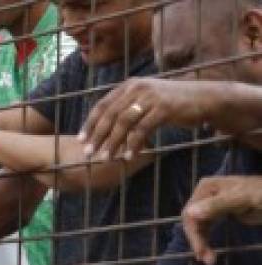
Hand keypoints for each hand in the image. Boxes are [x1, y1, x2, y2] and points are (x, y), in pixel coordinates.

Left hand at [79, 78, 211, 160]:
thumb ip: (126, 112)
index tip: (80, 141)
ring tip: (105, 159)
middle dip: (97, 136)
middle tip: (88, 154)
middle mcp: (138, 88)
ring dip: (113, 143)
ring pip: (124, 122)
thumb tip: (105, 133)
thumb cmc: (171, 104)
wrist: (204, 98)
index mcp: (130, 86)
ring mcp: (151, 96)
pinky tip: (128, 157)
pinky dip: (133, 145)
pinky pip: (143, 129)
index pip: (102, 105)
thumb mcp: (145, 103)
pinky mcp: (164, 107)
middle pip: (110, 115)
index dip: (89, 124)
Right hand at [182, 175, 261, 264]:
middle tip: (205, 259)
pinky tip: (209, 251)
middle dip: (198, 241)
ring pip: (198, 227)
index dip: (193, 233)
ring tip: (209, 260)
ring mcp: (210, 205)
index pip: (190, 213)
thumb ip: (217, 205)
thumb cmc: (261, 194)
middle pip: (192, 222)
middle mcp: (205, 195)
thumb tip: (190, 213)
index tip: (200, 251)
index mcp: (206, 188)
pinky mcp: (218, 213)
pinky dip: (206, 240)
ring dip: (201, 243)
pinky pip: (206, 229)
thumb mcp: (241, 199)